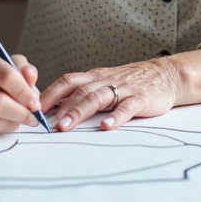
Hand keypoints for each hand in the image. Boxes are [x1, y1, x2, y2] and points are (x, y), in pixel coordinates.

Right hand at [0, 48, 42, 134]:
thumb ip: (23, 68)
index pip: (6, 77)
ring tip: (22, 118)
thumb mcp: (9, 63)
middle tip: (33, 116)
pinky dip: (4, 127)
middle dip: (20, 113)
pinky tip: (9, 121)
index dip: (24, 93)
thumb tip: (31, 77)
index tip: (35, 102)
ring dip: (13, 123)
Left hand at [41, 57, 182, 131]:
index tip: (34, 107)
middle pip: (81, 91)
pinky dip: (116, 116)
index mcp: (95, 77)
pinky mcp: (142, 98)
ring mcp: (124, 88)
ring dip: (81, 112)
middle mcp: (106, 80)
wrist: (166, 75)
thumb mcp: (104, 84)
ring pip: (99, 98)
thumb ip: (83, 94)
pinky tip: (106, 126)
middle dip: (63, 108)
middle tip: (48, 124)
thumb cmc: (130, 83)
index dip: (50, 93)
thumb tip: (54, 108)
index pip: (68, 81)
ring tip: (68, 126)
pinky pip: (127, 107)